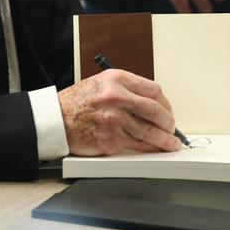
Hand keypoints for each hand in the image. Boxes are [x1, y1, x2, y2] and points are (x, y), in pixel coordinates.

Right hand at [58, 69, 181, 155]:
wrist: (57, 119)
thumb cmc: (78, 102)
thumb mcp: (103, 84)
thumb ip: (127, 89)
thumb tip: (153, 104)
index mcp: (117, 80)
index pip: (154, 91)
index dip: (166, 104)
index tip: (168, 112)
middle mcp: (117, 98)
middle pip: (156, 111)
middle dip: (169, 123)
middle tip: (172, 129)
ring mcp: (114, 119)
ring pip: (149, 132)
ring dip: (164, 140)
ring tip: (170, 143)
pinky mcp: (110, 139)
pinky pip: (137, 145)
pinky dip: (149, 149)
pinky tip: (154, 149)